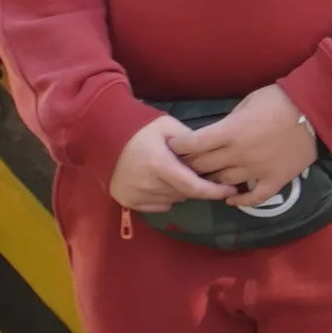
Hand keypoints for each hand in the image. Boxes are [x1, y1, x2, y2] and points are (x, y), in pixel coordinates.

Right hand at [108, 117, 234, 214]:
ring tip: (175, 174)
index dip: (214, 191)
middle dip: (195, 186)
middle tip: (197, 172)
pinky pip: (156, 206)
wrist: (101, 134)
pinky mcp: (126, 200)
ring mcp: (136, 195)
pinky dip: (164, 197)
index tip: (230, 191)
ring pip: (171, 201)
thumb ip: (190, 141)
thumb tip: (211, 154)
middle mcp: (148, 185)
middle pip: (184, 194)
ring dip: (179, 191)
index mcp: (160, 165)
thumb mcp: (167, 126)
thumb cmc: (138, 127)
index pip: (194, 187)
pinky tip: (161, 182)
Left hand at [191, 83, 323, 202]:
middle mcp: (239, 154)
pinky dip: (240, 201)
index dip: (179, 147)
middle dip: (190, 165)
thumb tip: (216, 134)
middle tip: (184, 165)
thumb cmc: (278, 99)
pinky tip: (231, 200)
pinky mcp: (275, 180)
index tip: (173, 148)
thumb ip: (229, 121)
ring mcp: (257, 170)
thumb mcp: (246, 102)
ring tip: (206, 180)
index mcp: (230, 132)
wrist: (315, 110)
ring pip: (224, 183)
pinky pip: (254, 198)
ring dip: (212, 182)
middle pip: (204, 166)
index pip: (194, 144)